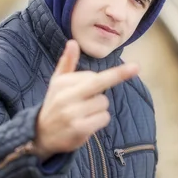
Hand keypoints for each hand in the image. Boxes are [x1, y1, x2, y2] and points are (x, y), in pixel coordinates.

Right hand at [33, 40, 138, 160]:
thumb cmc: (54, 104)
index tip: (112, 77)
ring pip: (104, 103)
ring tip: (85, 114)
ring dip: (100, 109)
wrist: (40, 135)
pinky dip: (100, 120)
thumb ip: (66, 63)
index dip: (97, 80)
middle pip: (99, 83)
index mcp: (62, 83)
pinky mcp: (78, 129)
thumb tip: (73, 42)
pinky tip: (88, 124)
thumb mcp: (56, 83)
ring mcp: (72, 113)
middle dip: (119, 74)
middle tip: (136, 67)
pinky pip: (103, 118)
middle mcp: (66, 96)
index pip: (92, 76)